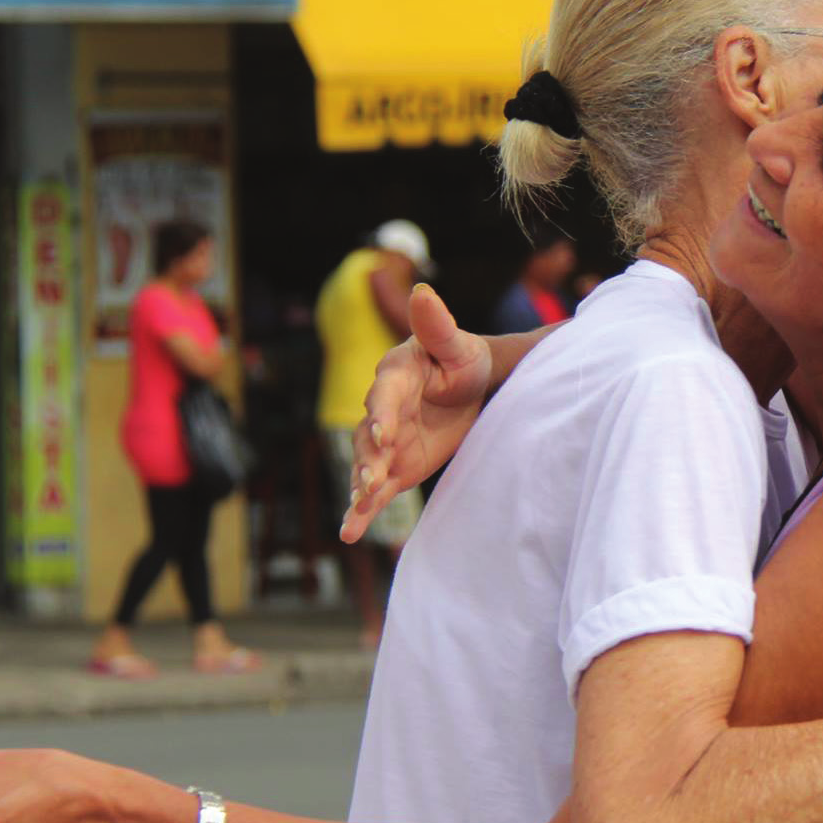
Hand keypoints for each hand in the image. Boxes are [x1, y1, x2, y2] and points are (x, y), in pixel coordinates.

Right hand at [341, 285, 493, 541]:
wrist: (471, 388)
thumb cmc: (461, 358)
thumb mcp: (455, 342)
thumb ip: (437, 323)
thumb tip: (422, 291)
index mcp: (395, 374)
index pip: (384, 395)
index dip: (382, 413)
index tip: (383, 432)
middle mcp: (381, 409)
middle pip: (369, 435)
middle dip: (369, 457)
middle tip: (373, 478)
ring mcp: (384, 441)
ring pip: (366, 464)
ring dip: (362, 484)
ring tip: (361, 504)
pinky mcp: (392, 466)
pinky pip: (374, 490)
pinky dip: (360, 511)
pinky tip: (350, 532)